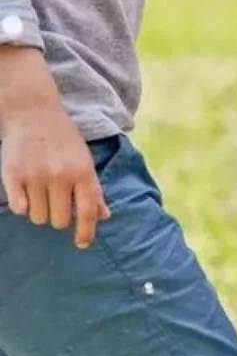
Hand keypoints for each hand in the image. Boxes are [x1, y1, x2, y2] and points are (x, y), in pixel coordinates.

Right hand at [1, 103, 109, 248]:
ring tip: (41, 189)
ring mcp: (36, 176)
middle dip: (58, 217)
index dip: (86, 231)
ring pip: (38, 218)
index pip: (87, 211)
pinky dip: (23, 204)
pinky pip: (19, 209)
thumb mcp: (84, 159)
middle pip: (59, 221)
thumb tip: (104, 216)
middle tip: (56, 201)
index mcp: (83, 171)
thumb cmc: (63, 139)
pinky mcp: (13, 176)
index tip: (82, 244)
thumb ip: (93, 189)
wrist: (33, 112)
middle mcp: (61, 175)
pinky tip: (26, 189)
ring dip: (40, 210)